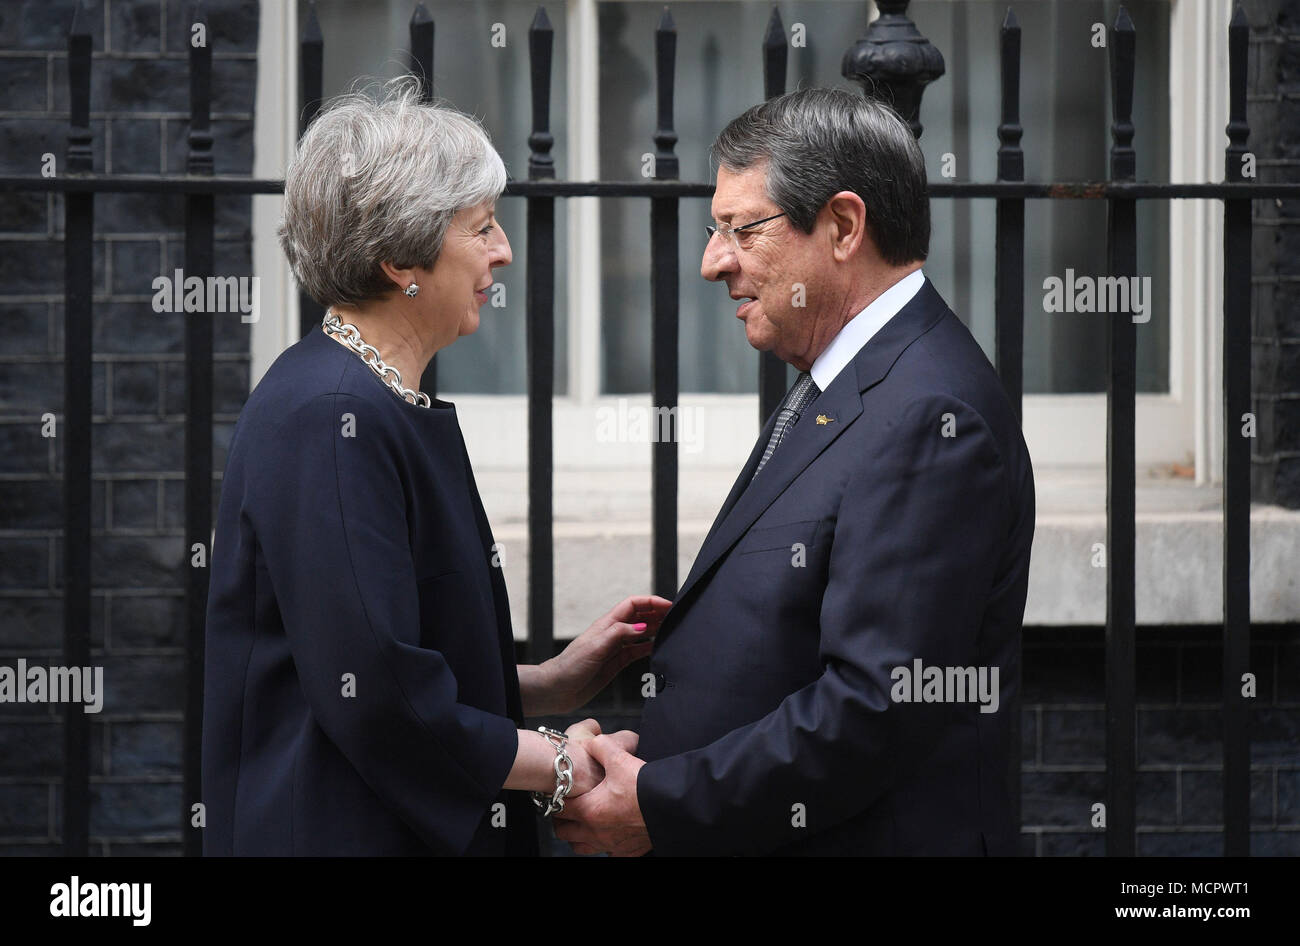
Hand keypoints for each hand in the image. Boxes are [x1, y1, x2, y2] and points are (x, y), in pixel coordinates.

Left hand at [543, 595, 671, 712]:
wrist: (556, 690)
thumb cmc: (569, 667)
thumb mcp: (595, 647)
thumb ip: (618, 634)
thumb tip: (642, 626)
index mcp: (606, 624)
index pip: (633, 605)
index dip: (651, 602)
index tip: (669, 606)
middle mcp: (612, 634)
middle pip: (639, 617)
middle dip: (657, 613)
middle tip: (676, 616)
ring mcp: (614, 648)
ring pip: (640, 633)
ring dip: (655, 629)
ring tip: (672, 629)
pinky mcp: (615, 664)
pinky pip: (636, 652)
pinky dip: (648, 648)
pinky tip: (658, 648)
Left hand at [553, 732, 650, 856]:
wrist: (672, 805)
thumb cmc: (646, 786)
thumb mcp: (620, 758)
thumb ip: (600, 747)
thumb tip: (592, 743)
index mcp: (589, 810)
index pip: (558, 808)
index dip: (555, 798)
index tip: (556, 791)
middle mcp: (596, 832)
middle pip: (564, 831)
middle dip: (563, 819)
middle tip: (568, 806)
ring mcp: (611, 844)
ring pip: (581, 847)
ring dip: (579, 835)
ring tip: (584, 822)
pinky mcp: (627, 852)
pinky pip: (607, 853)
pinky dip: (603, 844)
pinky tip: (609, 832)